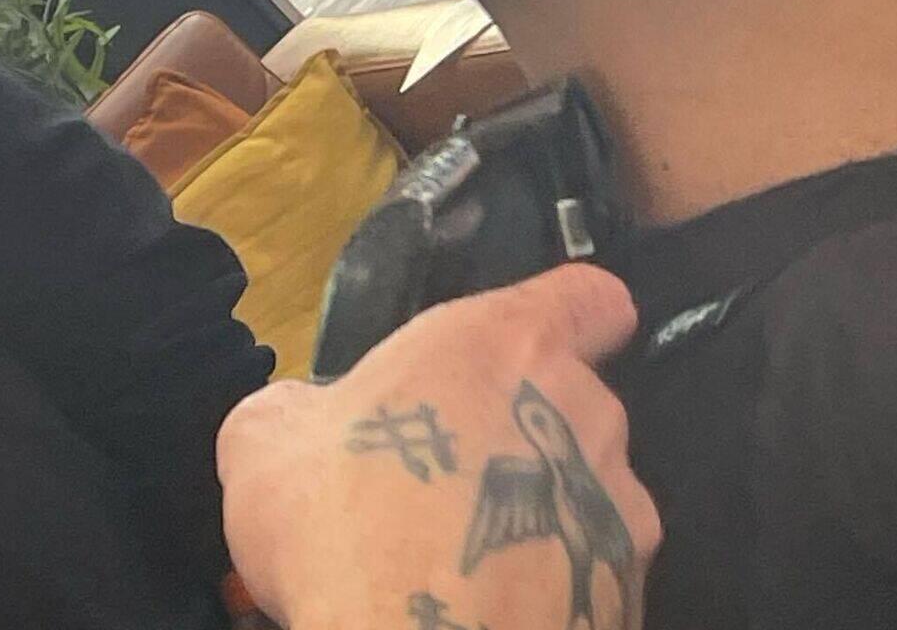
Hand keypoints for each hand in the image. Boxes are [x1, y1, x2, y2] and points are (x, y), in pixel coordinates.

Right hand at [217, 265, 660, 629]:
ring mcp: (618, 505)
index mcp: (509, 343)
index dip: (573, 318)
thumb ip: (301, 410)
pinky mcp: (629, 593)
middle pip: (578, 405)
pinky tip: (492, 613)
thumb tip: (302, 421)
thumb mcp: (267, 444)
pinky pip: (595, 576)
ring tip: (468, 567)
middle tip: (452, 491)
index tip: (535, 352)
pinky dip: (556, 590)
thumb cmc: (345, 526)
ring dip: (547, 520)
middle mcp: (585, 409)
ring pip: (590, 495)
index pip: (591, 297)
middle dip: (526, 441)